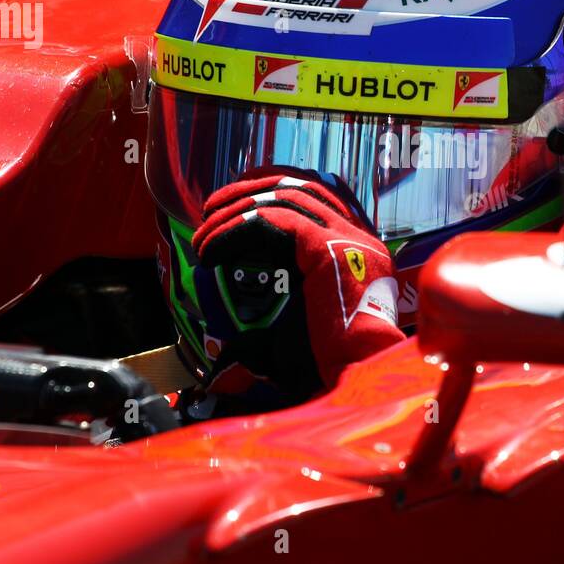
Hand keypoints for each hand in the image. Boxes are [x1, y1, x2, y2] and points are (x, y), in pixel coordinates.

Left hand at [192, 168, 403, 399]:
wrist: (358, 374)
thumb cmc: (332, 367)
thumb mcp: (303, 335)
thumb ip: (276, 323)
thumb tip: (234, 343)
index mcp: (359, 253)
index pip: (319, 200)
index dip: (276, 191)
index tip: (239, 200)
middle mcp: (358, 238)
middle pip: (300, 189)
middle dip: (251, 190)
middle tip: (214, 204)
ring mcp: (346, 238)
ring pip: (282, 200)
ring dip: (234, 211)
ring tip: (204, 234)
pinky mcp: (326, 247)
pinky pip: (271, 221)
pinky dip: (235, 230)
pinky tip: (211, 249)